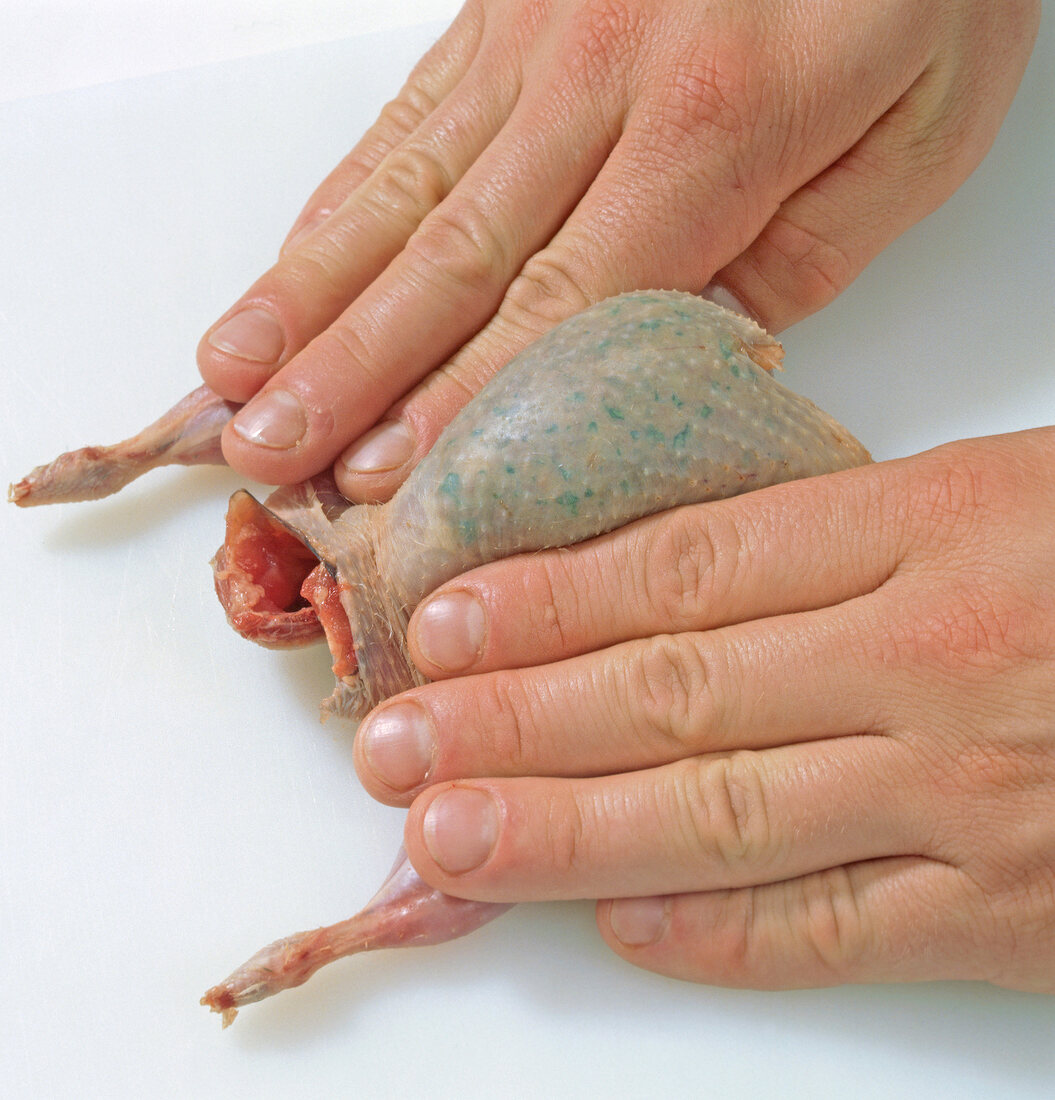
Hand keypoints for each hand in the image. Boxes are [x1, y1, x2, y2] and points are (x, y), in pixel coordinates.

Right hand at [197, 0, 1037, 499]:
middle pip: (451, 258)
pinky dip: (337, 201)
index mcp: (715, 128)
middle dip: (347, 368)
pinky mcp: (505, 5)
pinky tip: (291, 263)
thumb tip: (670, 354)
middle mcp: (602, 77)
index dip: (457, 400)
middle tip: (268, 450)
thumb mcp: (912, 140)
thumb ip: (791, 262)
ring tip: (236, 375)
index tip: (379, 475)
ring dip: (310, 293)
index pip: (558, 304)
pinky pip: (407, 117)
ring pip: (401, 188)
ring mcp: (539, 32)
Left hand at [352, 429, 1054, 991]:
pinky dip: (715, 933)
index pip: (683, 568)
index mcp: (929, 529)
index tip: (442, 623)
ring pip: (723, 815)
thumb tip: (669, 578)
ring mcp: (970, 798)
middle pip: (671, 693)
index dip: (546, 600)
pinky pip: (834, 928)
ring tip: (445, 835)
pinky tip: (616, 923)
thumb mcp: (1001, 493)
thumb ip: (842, 537)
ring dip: (566, 831)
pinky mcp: (1015, 912)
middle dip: (512, 721)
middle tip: (390, 741)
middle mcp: (930, 664)